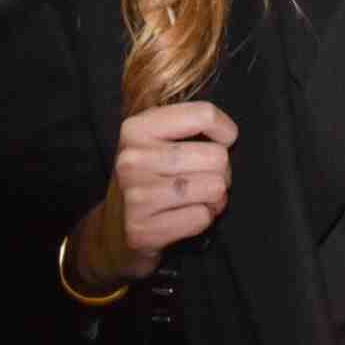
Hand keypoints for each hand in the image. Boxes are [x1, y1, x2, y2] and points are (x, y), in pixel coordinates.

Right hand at [72, 101, 237, 291]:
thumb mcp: (159, 140)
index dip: (225, 131)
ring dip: (215, 198)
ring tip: (196, 198)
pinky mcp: (143, 229)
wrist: (116, 228)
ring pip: (215, 187)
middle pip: (217, 156)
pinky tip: (185, 216)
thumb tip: (228, 135)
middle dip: (222, 171)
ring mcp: (137, 195)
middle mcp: (133, 159)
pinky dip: (203, 219)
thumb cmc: (151, 176)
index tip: (223, 142)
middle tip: (204, 178)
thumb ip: (190, 126)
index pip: (204, 115)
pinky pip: (201, 217)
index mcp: (137, 128)